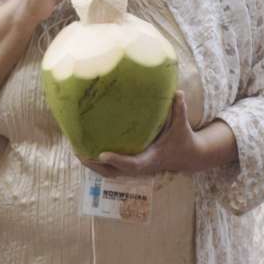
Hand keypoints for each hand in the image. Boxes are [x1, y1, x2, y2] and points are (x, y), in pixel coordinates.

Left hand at [81, 93, 205, 176]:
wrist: (187, 157)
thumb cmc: (182, 139)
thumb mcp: (181, 125)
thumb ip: (179, 109)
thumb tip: (179, 92)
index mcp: (151, 159)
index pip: (132, 164)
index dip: (117, 160)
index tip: (101, 154)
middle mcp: (141, 167)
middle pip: (113, 172)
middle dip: (95, 165)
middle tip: (79, 153)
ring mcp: (134, 169)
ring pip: (109, 172)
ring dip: (92, 165)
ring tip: (76, 150)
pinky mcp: (131, 166)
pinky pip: (110, 168)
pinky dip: (97, 162)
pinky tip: (85, 149)